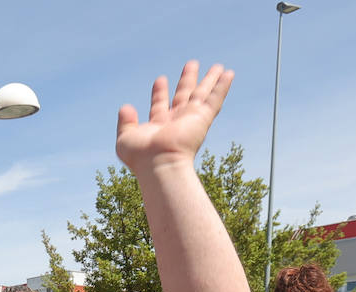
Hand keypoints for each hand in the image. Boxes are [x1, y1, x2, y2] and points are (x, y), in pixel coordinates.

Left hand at [115, 61, 232, 174]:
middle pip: (184, 95)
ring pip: (202, 94)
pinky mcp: (203, 117)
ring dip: (210, 79)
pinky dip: (223, 86)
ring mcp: (191, 118)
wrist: (158, 163)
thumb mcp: (126, 138)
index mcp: (159, 125)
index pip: (160, 104)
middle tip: (192, 64)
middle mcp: (176, 121)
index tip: (160, 79)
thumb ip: (125, 122)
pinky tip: (229, 74)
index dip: (160, 92)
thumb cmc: (141, 156)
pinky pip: (215, 98)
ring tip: (217, 66)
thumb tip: (125, 107)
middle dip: (187, 79)